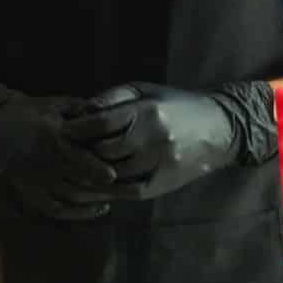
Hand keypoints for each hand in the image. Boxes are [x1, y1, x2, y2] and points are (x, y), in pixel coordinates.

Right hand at [0, 83, 117, 220]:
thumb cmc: (31, 111)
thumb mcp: (55, 104)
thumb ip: (81, 109)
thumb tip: (108, 113)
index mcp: (48, 137)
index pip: (73, 156)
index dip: (92, 168)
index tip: (113, 176)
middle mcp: (42, 161)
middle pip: (77, 181)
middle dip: (105, 189)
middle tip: (133, 191)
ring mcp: (36, 179)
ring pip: (70, 196)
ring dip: (97, 200)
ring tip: (122, 197)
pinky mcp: (31, 191)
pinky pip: (57, 208)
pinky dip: (79, 213)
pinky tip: (100, 209)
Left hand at [61, 82, 253, 199]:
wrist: (219, 130)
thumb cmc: (176, 104)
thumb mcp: (146, 91)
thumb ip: (113, 98)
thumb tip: (83, 110)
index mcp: (148, 112)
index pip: (103, 123)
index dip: (79, 128)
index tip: (63, 130)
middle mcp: (154, 140)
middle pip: (105, 151)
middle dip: (83, 150)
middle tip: (64, 151)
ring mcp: (159, 165)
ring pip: (113, 174)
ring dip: (91, 172)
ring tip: (74, 168)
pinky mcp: (163, 184)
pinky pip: (128, 191)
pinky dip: (109, 189)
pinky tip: (97, 184)